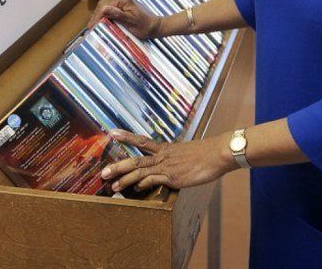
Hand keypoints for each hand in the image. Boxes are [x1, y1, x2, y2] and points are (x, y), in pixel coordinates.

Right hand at [86, 0, 161, 38]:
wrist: (155, 26)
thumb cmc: (144, 26)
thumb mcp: (130, 22)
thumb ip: (117, 14)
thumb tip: (103, 9)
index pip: (105, 6)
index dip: (97, 17)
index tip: (91, 26)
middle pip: (103, 2)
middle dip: (96, 14)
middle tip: (91, 26)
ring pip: (106, 0)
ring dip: (99, 10)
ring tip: (95, 21)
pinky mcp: (124, 0)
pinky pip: (110, 0)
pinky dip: (104, 6)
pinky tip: (102, 13)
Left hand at [101, 130, 237, 193]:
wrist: (217, 153)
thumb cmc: (205, 154)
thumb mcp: (186, 154)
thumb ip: (175, 159)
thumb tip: (170, 166)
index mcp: (165, 148)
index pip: (141, 141)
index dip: (126, 136)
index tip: (111, 132)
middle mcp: (163, 156)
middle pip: (135, 159)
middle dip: (118, 165)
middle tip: (103, 172)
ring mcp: (167, 166)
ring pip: (141, 171)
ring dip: (125, 179)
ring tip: (113, 185)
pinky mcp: (173, 177)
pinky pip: (154, 180)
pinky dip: (143, 185)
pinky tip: (135, 190)